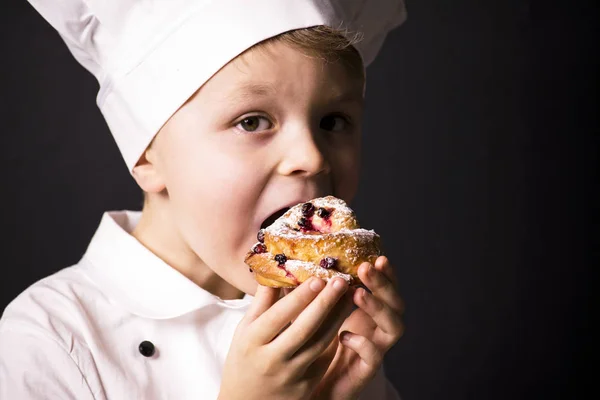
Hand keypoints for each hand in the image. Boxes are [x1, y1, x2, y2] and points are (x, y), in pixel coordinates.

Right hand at [219, 277, 353, 399]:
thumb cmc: (245, 358)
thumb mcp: (245, 329)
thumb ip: (263, 301)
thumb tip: (277, 266)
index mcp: (253, 341)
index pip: (279, 315)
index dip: (300, 297)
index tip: (318, 277)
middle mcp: (272, 359)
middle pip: (304, 328)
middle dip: (325, 303)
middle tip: (341, 281)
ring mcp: (291, 375)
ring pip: (320, 342)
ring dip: (337, 317)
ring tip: (349, 295)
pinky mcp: (306, 386)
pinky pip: (324, 357)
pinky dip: (335, 335)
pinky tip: (343, 316)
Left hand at [312, 256, 404, 399]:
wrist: (310, 385)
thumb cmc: (311, 345)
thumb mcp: (312, 313)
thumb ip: (312, 292)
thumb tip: (295, 262)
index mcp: (367, 311)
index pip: (386, 288)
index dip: (385, 273)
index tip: (376, 256)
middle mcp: (377, 328)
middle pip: (396, 303)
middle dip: (383, 284)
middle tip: (365, 267)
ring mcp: (375, 348)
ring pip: (394, 327)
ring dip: (377, 307)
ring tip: (357, 293)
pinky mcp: (365, 370)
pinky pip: (375, 356)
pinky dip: (363, 343)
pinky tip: (345, 335)